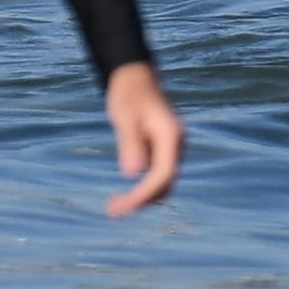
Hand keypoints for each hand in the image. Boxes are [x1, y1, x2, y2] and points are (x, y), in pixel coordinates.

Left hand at [99, 64, 186, 216]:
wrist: (134, 78)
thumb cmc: (127, 93)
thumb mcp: (123, 116)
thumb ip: (130, 143)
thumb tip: (133, 174)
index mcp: (171, 136)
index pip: (162, 175)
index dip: (144, 194)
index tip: (122, 206)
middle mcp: (177, 145)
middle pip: (165, 183)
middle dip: (142, 200)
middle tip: (112, 211)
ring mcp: (172, 149)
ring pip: (163, 182)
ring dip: (143, 197)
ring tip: (115, 206)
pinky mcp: (164, 150)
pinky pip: (158, 175)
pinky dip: (143, 188)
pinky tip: (125, 195)